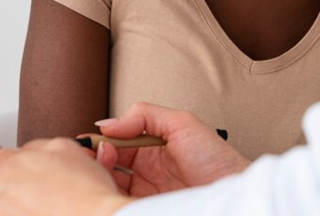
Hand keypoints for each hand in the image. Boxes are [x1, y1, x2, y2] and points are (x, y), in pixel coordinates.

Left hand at [0, 132, 132, 215]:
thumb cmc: (78, 192)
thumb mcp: (57, 147)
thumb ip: (32, 149)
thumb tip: (28, 159)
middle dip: (10, 173)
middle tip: (39, 173)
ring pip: (2, 200)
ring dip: (22, 195)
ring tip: (53, 193)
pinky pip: (13, 214)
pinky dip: (29, 209)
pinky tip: (51, 206)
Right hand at [94, 102, 250, 196]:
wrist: (231, 189)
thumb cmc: (215, 158)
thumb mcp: (182, 123)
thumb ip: (145, 114)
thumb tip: (109, 123)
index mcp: (154, 143)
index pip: (118, 139)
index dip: (102, 140)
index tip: (88, 141)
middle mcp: (148, 166)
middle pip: (110, 161)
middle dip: (96, 157)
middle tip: (90, 157)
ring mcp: (146, 189)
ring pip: (111, 181)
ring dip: (100, 174)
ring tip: (96, 169)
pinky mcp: (146, 205)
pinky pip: (121, 199)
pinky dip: (109, 193)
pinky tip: (106, 186)